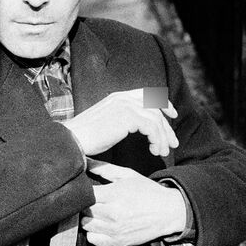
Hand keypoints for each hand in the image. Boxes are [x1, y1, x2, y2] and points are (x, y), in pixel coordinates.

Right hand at [60, 88, 177, 156]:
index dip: (163, 103)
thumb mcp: (107, 123)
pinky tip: (153, 150)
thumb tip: (137, 126)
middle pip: (155, 107)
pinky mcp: (127, 116)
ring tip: (162, 151)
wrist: (72, 140)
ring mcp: (125, 105)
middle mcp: (122, 97)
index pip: (146, 94)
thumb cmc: (86, 138)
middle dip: (167, 126)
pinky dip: (157, 140)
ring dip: (162, 137)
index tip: (172, 115)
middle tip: (173, 143)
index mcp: (117, 97)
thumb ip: (122, 119)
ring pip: (156, 119)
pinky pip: (152, 127)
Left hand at [81, 161, 186, 245]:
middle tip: (94, 201)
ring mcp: (115, 229)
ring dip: (88, 218)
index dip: (83, 191)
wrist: (168, 211)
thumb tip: (84, 159)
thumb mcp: (128, 175)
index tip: (87, 189)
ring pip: (85, 225)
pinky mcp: (118, 242)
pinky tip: (101, 225)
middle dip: (86, 204)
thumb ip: (104, 168)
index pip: (85, 194)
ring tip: (98, 213)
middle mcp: (113, 213)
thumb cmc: (147, 191)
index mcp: (114, 194)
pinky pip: (92, 239)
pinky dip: (93, 233)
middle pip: (84, 209)